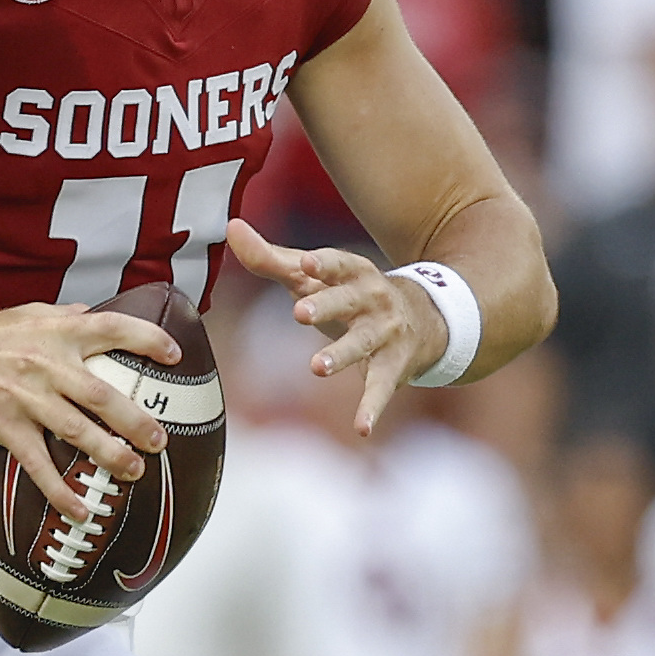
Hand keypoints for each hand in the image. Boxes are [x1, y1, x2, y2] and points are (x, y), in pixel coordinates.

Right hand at [0, 302, 172, 523]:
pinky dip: (61, 492)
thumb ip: (62, 317)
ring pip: (78, 431)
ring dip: (110, 455)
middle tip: (159, 440)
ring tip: (133, 472)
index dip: (147, 339)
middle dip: (136, 421)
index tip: (173, 356)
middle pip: (103, 394)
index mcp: (56, 332)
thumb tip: (92, 314)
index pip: (113, 328)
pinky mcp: (3, 426)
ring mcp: (25, 397)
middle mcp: (46, 364)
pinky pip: (38, 465)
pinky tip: (81, 510)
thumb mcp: (24, 315)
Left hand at [227, 219, 442, 434]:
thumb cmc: (348, 294)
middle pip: (348, 301)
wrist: (423, 319)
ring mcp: (384, 334)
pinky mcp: (392, 367)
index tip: (306, 263)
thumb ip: (269, 257)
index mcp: (353, 272)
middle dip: (327, 306)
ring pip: (362, 343)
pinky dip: (372, 408)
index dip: (324, 264)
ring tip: (316, 367)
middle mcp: (372, 299)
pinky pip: (381, 388)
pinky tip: (362, 429)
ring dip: (342, 354)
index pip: (338, 264)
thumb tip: (231, 227)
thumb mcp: (312, 275)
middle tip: (299, 312)